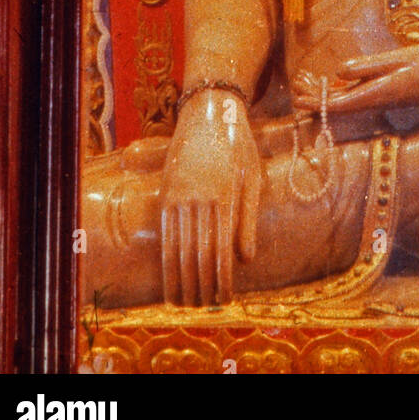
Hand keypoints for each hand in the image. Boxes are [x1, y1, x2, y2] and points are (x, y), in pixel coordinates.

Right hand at [160, 89, 261, 305]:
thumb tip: (244, 261)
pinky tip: (169, 276)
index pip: (220, 249)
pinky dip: (166, 259)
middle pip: (197, 254)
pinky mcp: (166, 192)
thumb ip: (248, 218)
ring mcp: (178, 195)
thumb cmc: (238, 144)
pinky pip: (165, 232)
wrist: (209, 111)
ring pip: (177, 247)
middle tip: (205, 308)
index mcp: (223, 194)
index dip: (221, 279)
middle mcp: (198, 197)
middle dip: (201, 285)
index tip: (225, 299)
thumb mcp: (252, 176)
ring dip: (180, 279)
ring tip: (185, 303)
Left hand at [292, 42, 418, 117]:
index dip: (320, 103)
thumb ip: (372, 66)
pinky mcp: (397, 99)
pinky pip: (366, 100)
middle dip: (321, 102)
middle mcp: (386, 103)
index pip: (345, 103)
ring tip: (310, 91)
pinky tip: (341, 88)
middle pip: (345, 106)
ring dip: (332, 99)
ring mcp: (391, 103)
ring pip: (354, 104)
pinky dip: (348, 95)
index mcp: (385, 92)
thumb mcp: (405, 59)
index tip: (299, 101)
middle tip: (297, 94)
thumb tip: (340, 71)